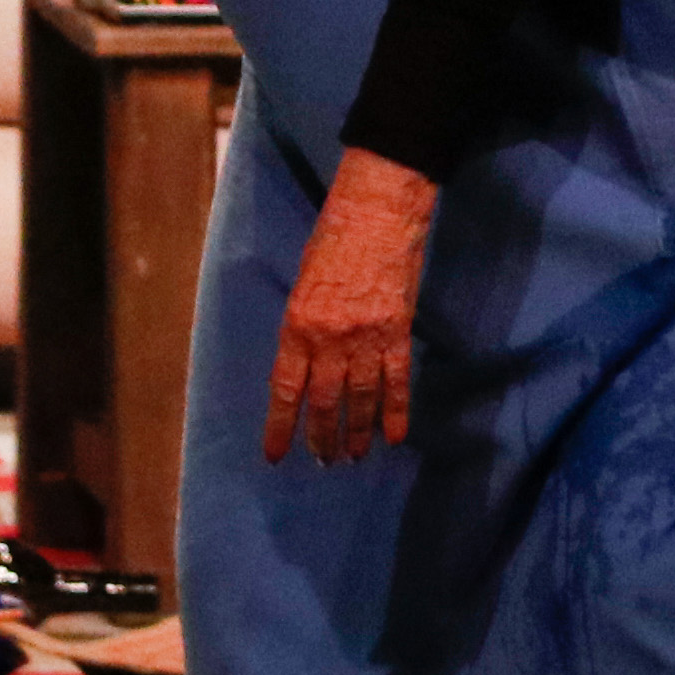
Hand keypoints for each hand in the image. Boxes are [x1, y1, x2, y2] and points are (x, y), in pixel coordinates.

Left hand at [266, 150, 436, 464]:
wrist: (378, 213)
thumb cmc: (333, 238)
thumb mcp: (303, 284)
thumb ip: (303, 327)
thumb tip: (306, 364)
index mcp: (297, 326)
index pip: (285, 389)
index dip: (280, 426)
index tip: (277, 456)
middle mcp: (329, 341)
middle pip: (324, 402)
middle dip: (322, 437)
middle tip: (324, 461)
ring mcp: (366, 339)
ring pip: (360, 399)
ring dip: (357, 432)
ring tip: (355, 456)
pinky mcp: (397, 333)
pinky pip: (396, 382)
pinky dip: (396, 413)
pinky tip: (394, 437)